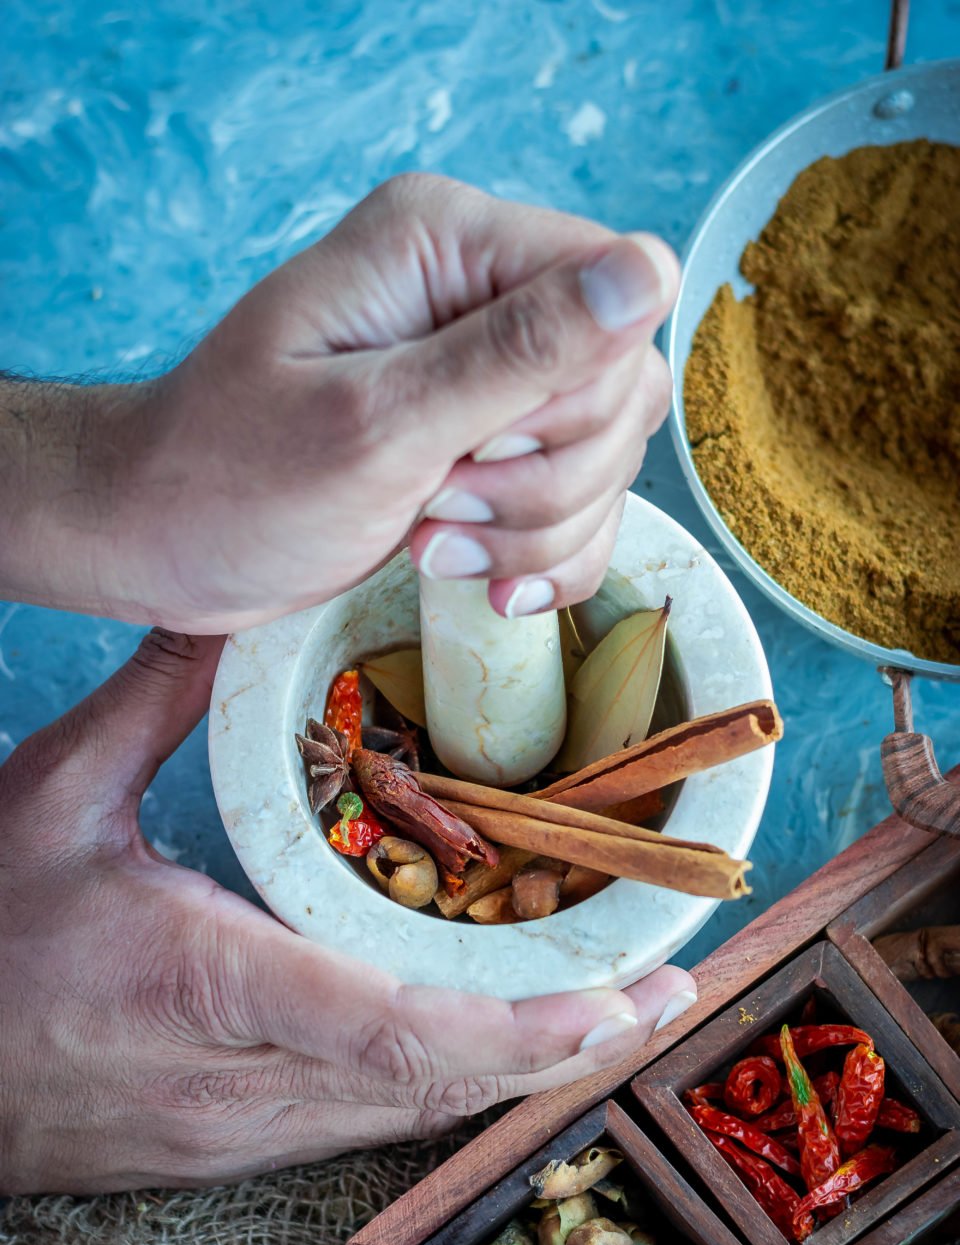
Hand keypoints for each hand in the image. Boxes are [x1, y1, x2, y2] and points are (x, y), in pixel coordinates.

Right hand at [0, 629, 695, 1193]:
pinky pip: (373, 1119)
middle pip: (440, 1089)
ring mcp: (245, 1130)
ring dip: (522, 1067)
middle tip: (663, 993)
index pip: (396, 1031)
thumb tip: (236, 608)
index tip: (620, 1004)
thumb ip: (154, 700)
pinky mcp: (238, 1144)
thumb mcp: (50, 799)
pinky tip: (499, 1033)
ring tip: (611, 1008)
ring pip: (417, 1115)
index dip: (522, 1029)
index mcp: (208, 982)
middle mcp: (247, 1079)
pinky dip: (453, 1077)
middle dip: (566, 1050)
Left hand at [97, 174, 677, 630]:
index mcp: (446, 244)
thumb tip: (650, 272)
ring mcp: (488, 372)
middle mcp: (479, 293)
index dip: (575, 396)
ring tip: (432, 544)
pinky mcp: (488, 445)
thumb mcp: (375, 424)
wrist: (167, 545)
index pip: (611, 290)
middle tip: (437, 505)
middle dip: (546, 481)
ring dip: (538, 530)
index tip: (476, 449)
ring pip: (607, 456)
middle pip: (621, 385)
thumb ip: (519, 352)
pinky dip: (543, 558)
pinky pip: (580, 505)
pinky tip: (475, 581)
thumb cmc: (234, 480)